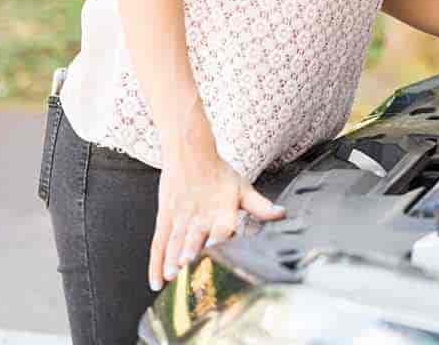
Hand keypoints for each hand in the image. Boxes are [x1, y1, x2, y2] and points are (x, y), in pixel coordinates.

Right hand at [149, 142, 285, 291]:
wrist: (190, 154)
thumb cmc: (219, 174)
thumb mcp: (243, 188)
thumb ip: (261, 206)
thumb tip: (282, 214)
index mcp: (222, 207)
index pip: (223, 225)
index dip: (220, 238)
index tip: (217, 251)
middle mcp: (200, 214)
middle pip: (195, 235)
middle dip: (191, 251)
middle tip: (187, 267)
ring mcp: (180, 218)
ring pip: (174, 241)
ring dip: (172, 259)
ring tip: (170, 277)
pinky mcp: (165, 220)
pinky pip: (159, 244)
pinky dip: (155, 264)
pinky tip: (156, 283)